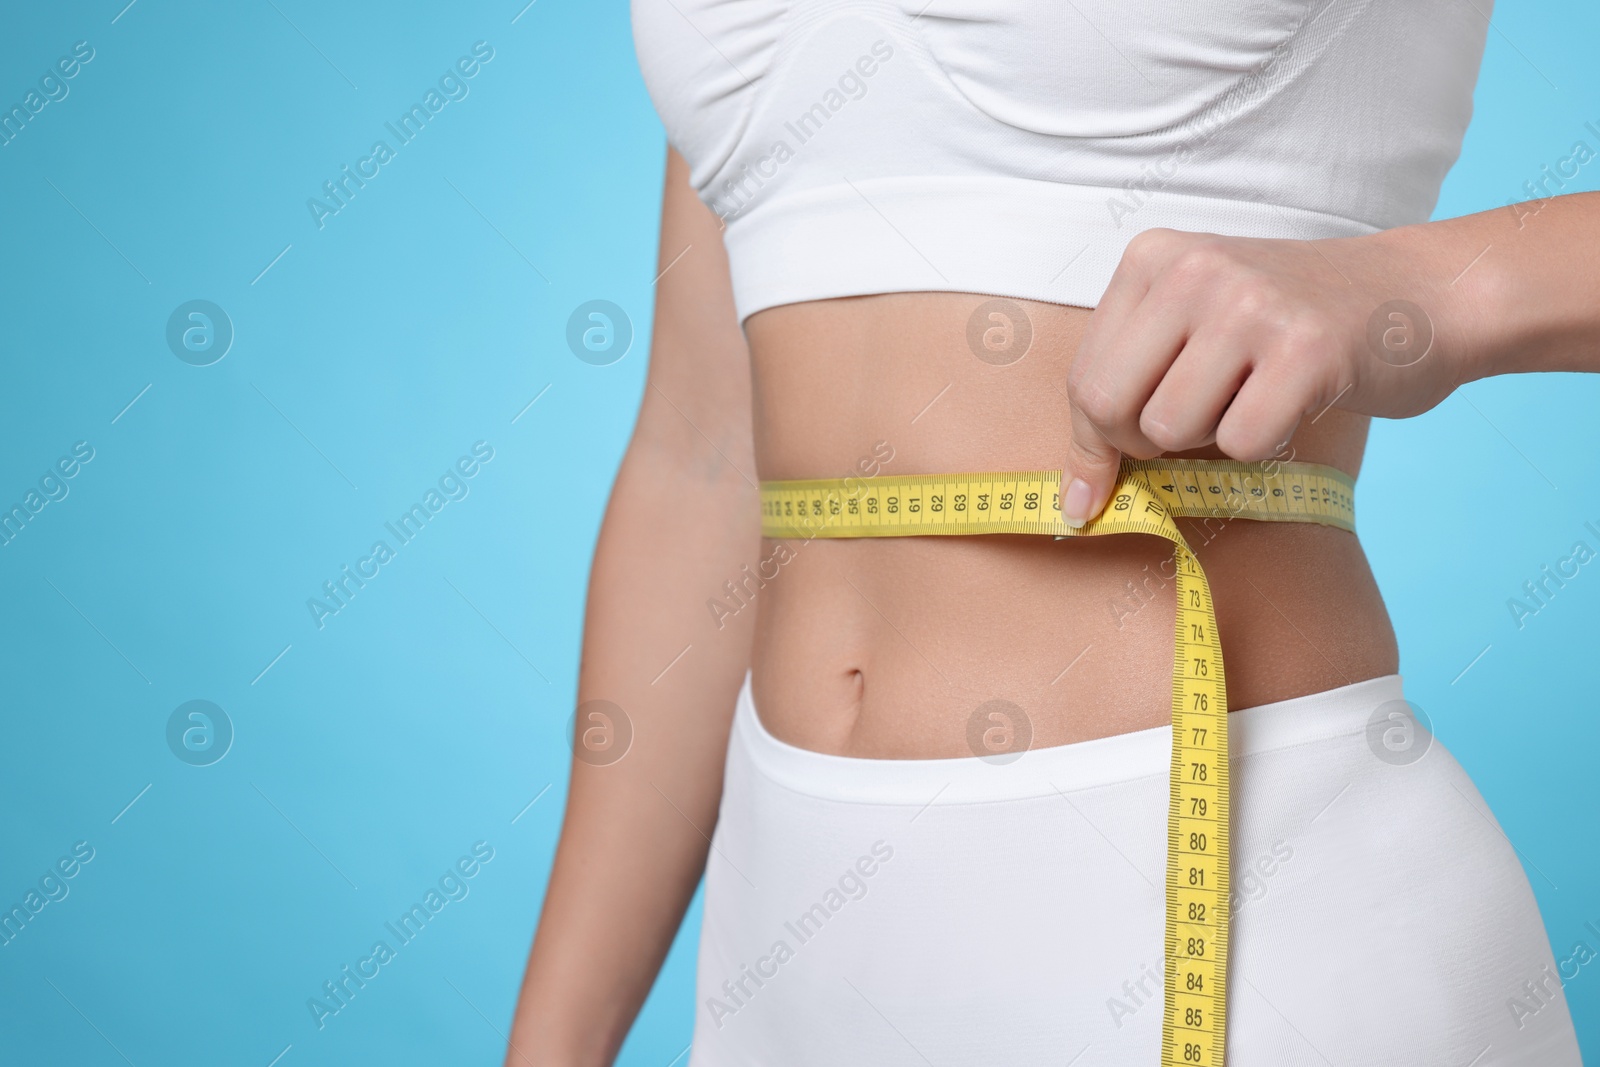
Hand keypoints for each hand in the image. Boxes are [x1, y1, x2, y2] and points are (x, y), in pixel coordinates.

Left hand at [1060, 226, 1468, 525]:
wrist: (1424, 292)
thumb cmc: (1294, 328)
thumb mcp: (1196, 328)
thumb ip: (1128, 392)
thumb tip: (1072, 505)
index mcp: (1153, 258)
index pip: (1083, 380)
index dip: (1093, 445)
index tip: (1098, 488)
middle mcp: (1194, 270)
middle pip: (1109, 408)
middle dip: (1143, 446)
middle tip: (1196, 430)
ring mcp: (1251, 304)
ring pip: (1171, 429)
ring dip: (1210, 441)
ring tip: (1255, 398)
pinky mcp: (1307, 348)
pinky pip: (1241, 444)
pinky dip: (1265, 445)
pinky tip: (1296, 402)